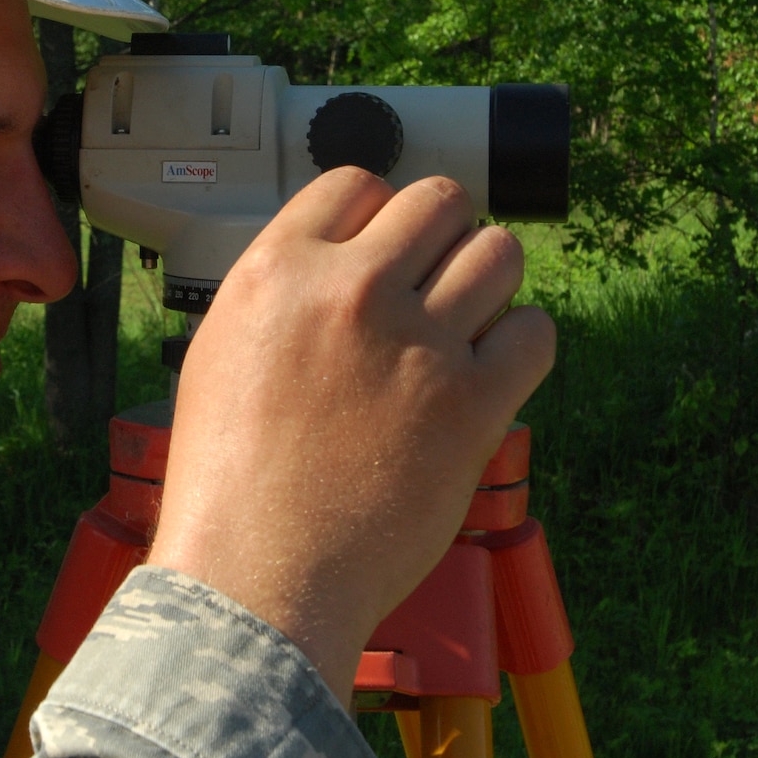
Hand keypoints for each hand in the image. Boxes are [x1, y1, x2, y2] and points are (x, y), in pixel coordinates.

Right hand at [144, 168, 556, 705]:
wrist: (260, 575)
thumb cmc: (230, 483)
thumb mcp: (223, 352)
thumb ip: (285, 293)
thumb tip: (341, 262)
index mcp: (280, 272)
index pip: (356, 182)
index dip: (377, 213)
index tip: (384, 247)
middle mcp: (351, 292)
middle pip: (438, 201)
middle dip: (442, 235)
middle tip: (434, 280)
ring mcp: (418, 345)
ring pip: (498, 252)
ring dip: (489, 279)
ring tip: (468, 321)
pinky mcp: (473, 405)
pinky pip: (534, 332)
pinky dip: (521, 344)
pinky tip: (491, 371)